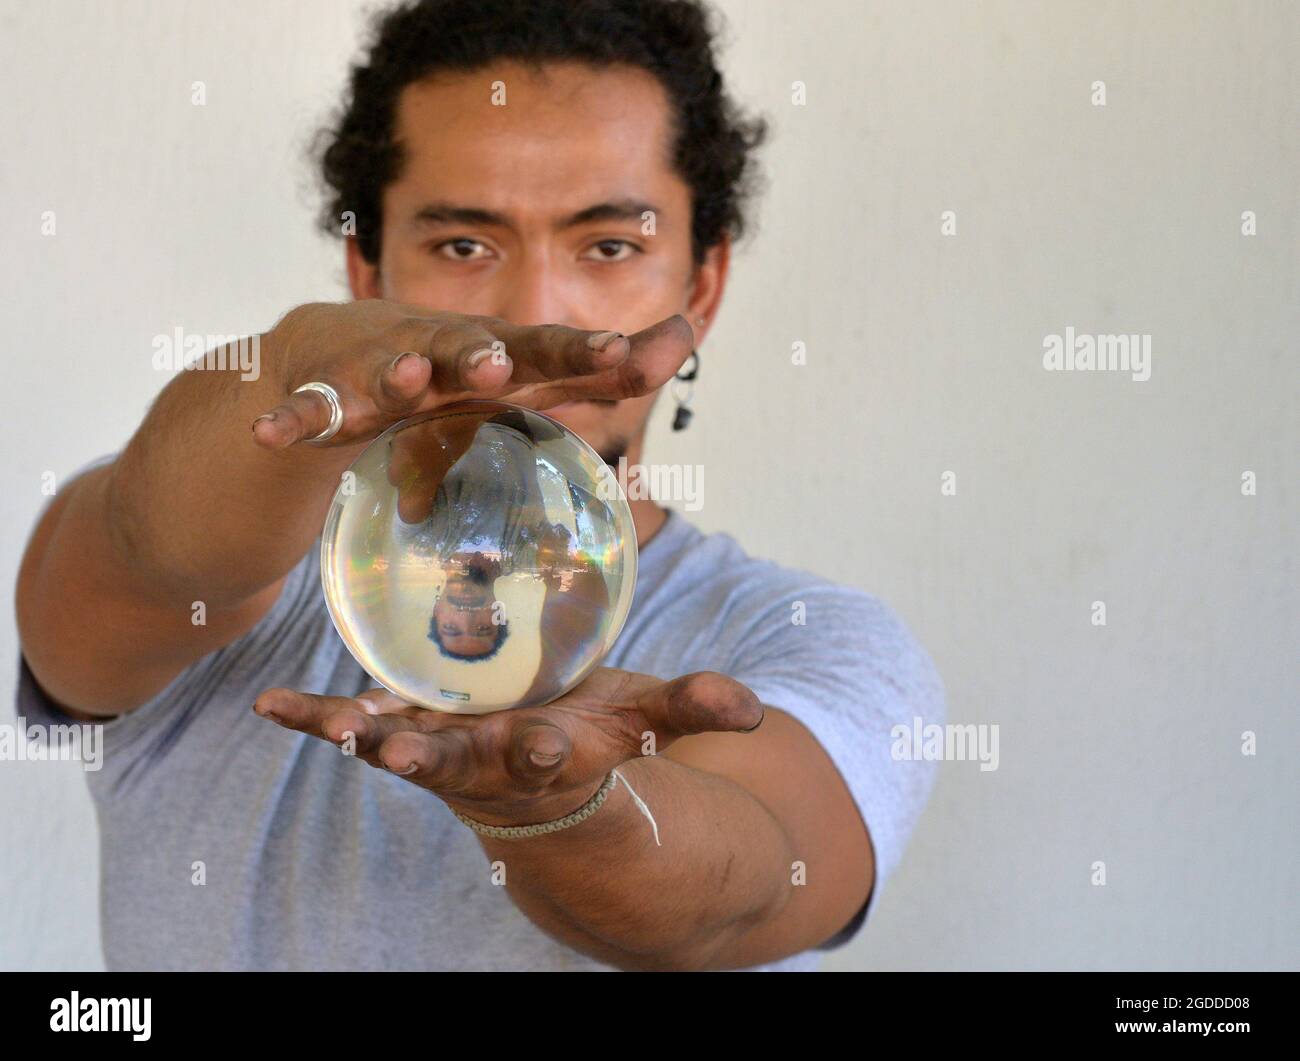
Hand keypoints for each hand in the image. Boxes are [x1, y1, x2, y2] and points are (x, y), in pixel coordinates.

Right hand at [250, 300, 693, 449]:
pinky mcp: (325, 393)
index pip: (549, 351)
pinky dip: (293, 418)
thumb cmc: (456, 369)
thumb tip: (686, 338)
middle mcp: (441, 351)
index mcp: (496, 353)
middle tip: (501, 365)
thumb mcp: (529, 373)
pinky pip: (308, 409)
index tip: (626, 350)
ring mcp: (379, 368)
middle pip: (465, 349)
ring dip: (397, 373)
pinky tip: (272, 431)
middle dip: (482, 355)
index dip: (584, 352)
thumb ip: (606, 367)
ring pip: (388, 371)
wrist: (342, 348)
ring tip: (406, 378)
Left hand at [251, 668, 764, 827]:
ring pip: (396, 748)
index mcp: (548, 755)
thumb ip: (691, 708)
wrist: (538, 775)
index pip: (547, 758)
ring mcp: (437, 752)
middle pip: (456, 767)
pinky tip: (269, 704)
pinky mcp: (404, 734)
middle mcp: (485, 763)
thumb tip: (754, 708)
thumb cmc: (594, 735)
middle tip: (398, 758)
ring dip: (363, 740)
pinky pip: (354, 727)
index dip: (546, 751)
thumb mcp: (644, 716)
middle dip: (432, 762)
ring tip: (336, 730)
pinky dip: (315, 719)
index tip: (546, 742)